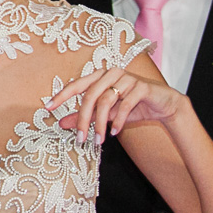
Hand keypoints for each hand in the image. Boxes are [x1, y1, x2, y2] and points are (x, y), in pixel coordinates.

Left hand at [48, 67, 186, 144]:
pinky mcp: (142, 86)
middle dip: (83, 119)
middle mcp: (111, 73)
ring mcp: (127, 77)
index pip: (76, 85)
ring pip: (106, 101)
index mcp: (99, 76)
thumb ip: (85, 115)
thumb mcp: (105, 113)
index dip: (62, 96)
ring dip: (100, 123)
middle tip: (79, 138)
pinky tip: (114, 132)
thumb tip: (61, 123)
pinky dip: (118, 120)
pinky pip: (125, 104)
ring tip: (98, 140)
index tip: (48, 108)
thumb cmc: (132, 107)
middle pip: (90, 96)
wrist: (163, 105)